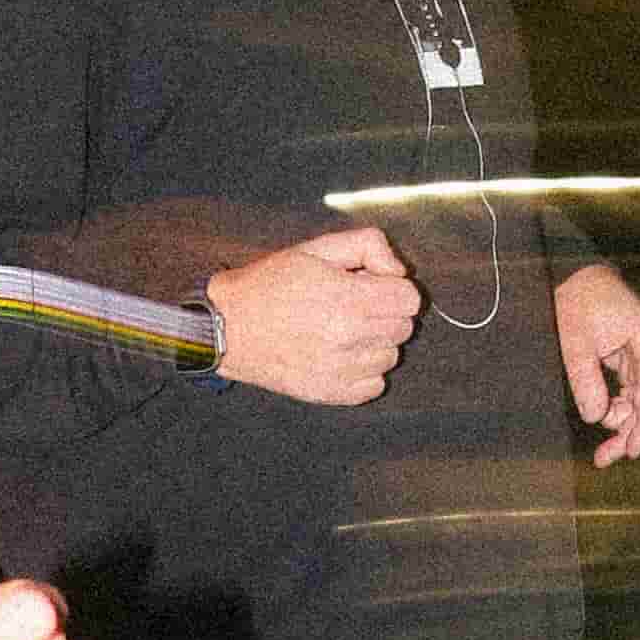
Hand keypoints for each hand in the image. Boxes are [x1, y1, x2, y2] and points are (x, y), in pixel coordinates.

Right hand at [202, 225, 420, 404]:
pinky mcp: (331, 393)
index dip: (395, 287)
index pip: (410, 299)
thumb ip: (367, 246)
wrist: (228, 327)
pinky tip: (340, 355)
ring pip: (391, 357)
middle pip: (403, 328)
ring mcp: (340, 370)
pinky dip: (364, 371)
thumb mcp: (316, 248)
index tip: (373, 286)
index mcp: (349, 299)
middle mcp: (349, 338)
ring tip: (343, 331)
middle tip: (354, 305)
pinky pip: (375, 385)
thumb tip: (398, 270)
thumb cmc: (270, 285)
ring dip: (375, 343)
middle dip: (385, 312)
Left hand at [553, 258, 639, 464]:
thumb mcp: (574, 341)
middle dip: (630, 432)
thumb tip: (597, 418)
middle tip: (606, 459)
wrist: (572, 272)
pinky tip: (604, 424)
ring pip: (639, 398)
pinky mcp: (631, 354)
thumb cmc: (576, 300)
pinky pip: (629, 389)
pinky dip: (617, 407)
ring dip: (622, 424)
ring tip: (602, 453)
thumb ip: (585, 380)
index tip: (632, 450)